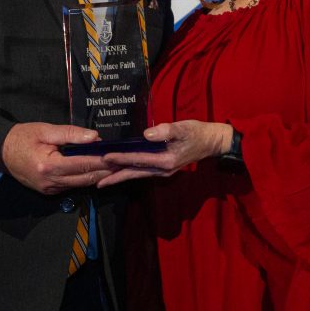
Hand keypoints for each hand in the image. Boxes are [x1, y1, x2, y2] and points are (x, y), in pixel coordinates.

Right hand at [0, 122, 111, 194]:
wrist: (1, 152)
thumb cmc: (22, 137)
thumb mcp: (46, 130)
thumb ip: (70, 134)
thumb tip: (94, 137)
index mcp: (49, 166)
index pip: (83, 164)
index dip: (102, 161)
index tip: (118, 156)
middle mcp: (51, 182)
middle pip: (85, 178)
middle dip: (105, 171)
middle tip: (123, 163)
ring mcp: (50, 189)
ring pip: (80, 184)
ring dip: (97, 176)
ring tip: (114, 166)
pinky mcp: (49, 191)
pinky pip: (72, 185)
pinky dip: (84, 178)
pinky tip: (96, 170)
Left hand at [95, 120, 232, 187]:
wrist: (211, 142)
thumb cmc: (197, 132)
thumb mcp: (183, 128)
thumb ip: (166, 131)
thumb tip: (147, 134)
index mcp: (166, 160)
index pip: (138, 159)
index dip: (121, 158)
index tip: (106, 157)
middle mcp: (163, 169)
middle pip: (135, 173)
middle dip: (116, 177)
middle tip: (98, 182)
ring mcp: (163, 171)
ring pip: (138, 174)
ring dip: (121, 177)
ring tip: (104, 180)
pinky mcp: (163, 167)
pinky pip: (143, 171)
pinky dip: (130, 172)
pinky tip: (122, 172)